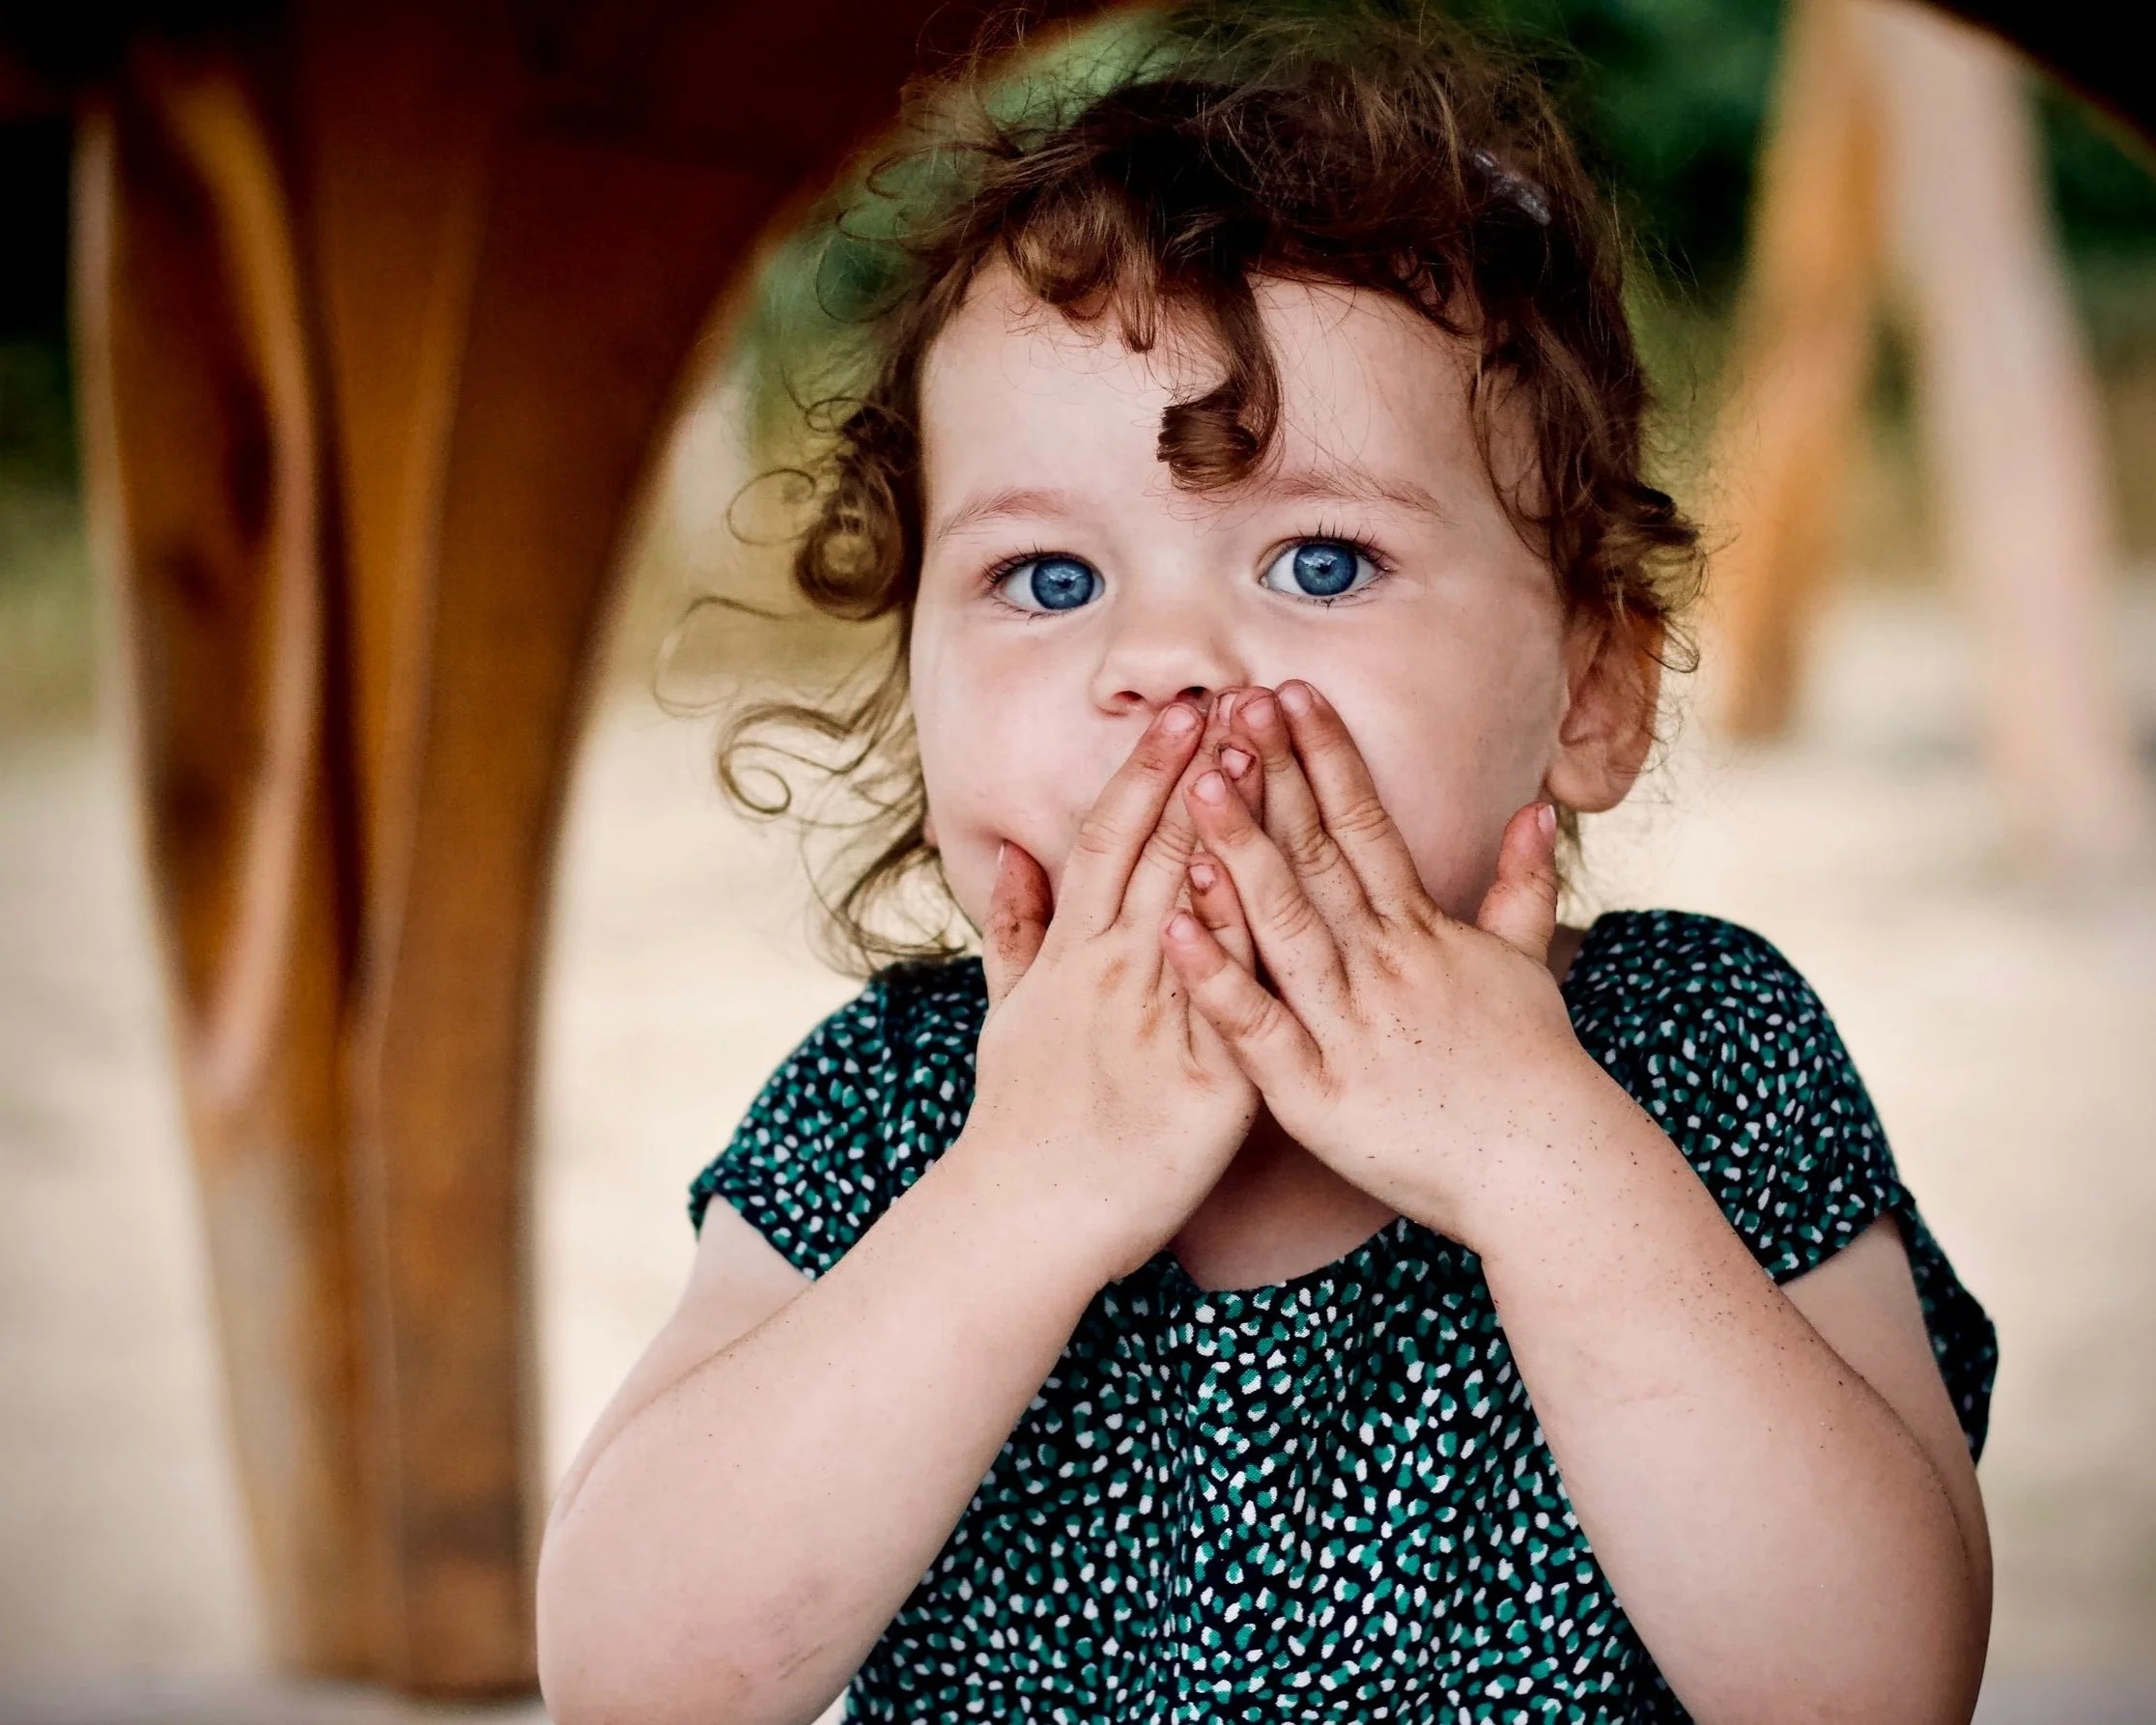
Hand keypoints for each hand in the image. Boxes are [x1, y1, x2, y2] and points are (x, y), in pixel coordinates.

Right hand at [963, 698, 1260, 1281]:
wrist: (1028, 1218)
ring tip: (1268, 760)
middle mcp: (1112, 972)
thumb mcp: (1006, 1012)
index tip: (1181, 711)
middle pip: (1163, 853)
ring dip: (1237, 829)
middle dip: (1203, 772)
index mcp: (1073, 953)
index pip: (1112, 838)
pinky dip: (1253, 944)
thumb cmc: (1022, 1118)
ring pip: (1203, 907)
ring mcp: (1158, 1023)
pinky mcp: (1206, 1084)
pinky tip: (1283, 888)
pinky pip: (1240, 1005)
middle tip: (1242, 699)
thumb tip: (1011, 855)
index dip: (1146, 772)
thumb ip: (1016, 929)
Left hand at [1159, 682, 1613, 1249]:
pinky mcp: (1317, 1094)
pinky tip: (1173, 927)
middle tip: (1229, 704)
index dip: (1325, 756)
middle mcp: (1383, 966)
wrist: (1547, 1173)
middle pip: (1317, 857)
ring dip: (1237, 854)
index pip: (1365, 824)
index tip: (1289, 691)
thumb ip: (1521, 883)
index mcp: (1421, 932)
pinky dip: (1216, 978)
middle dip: (1272, 778)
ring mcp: (1347, 1027)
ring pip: (1283, 927)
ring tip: (1195, 786)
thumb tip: (1537, 806)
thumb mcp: (1527, 965)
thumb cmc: (1531, 1071)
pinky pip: (1255, 1028)